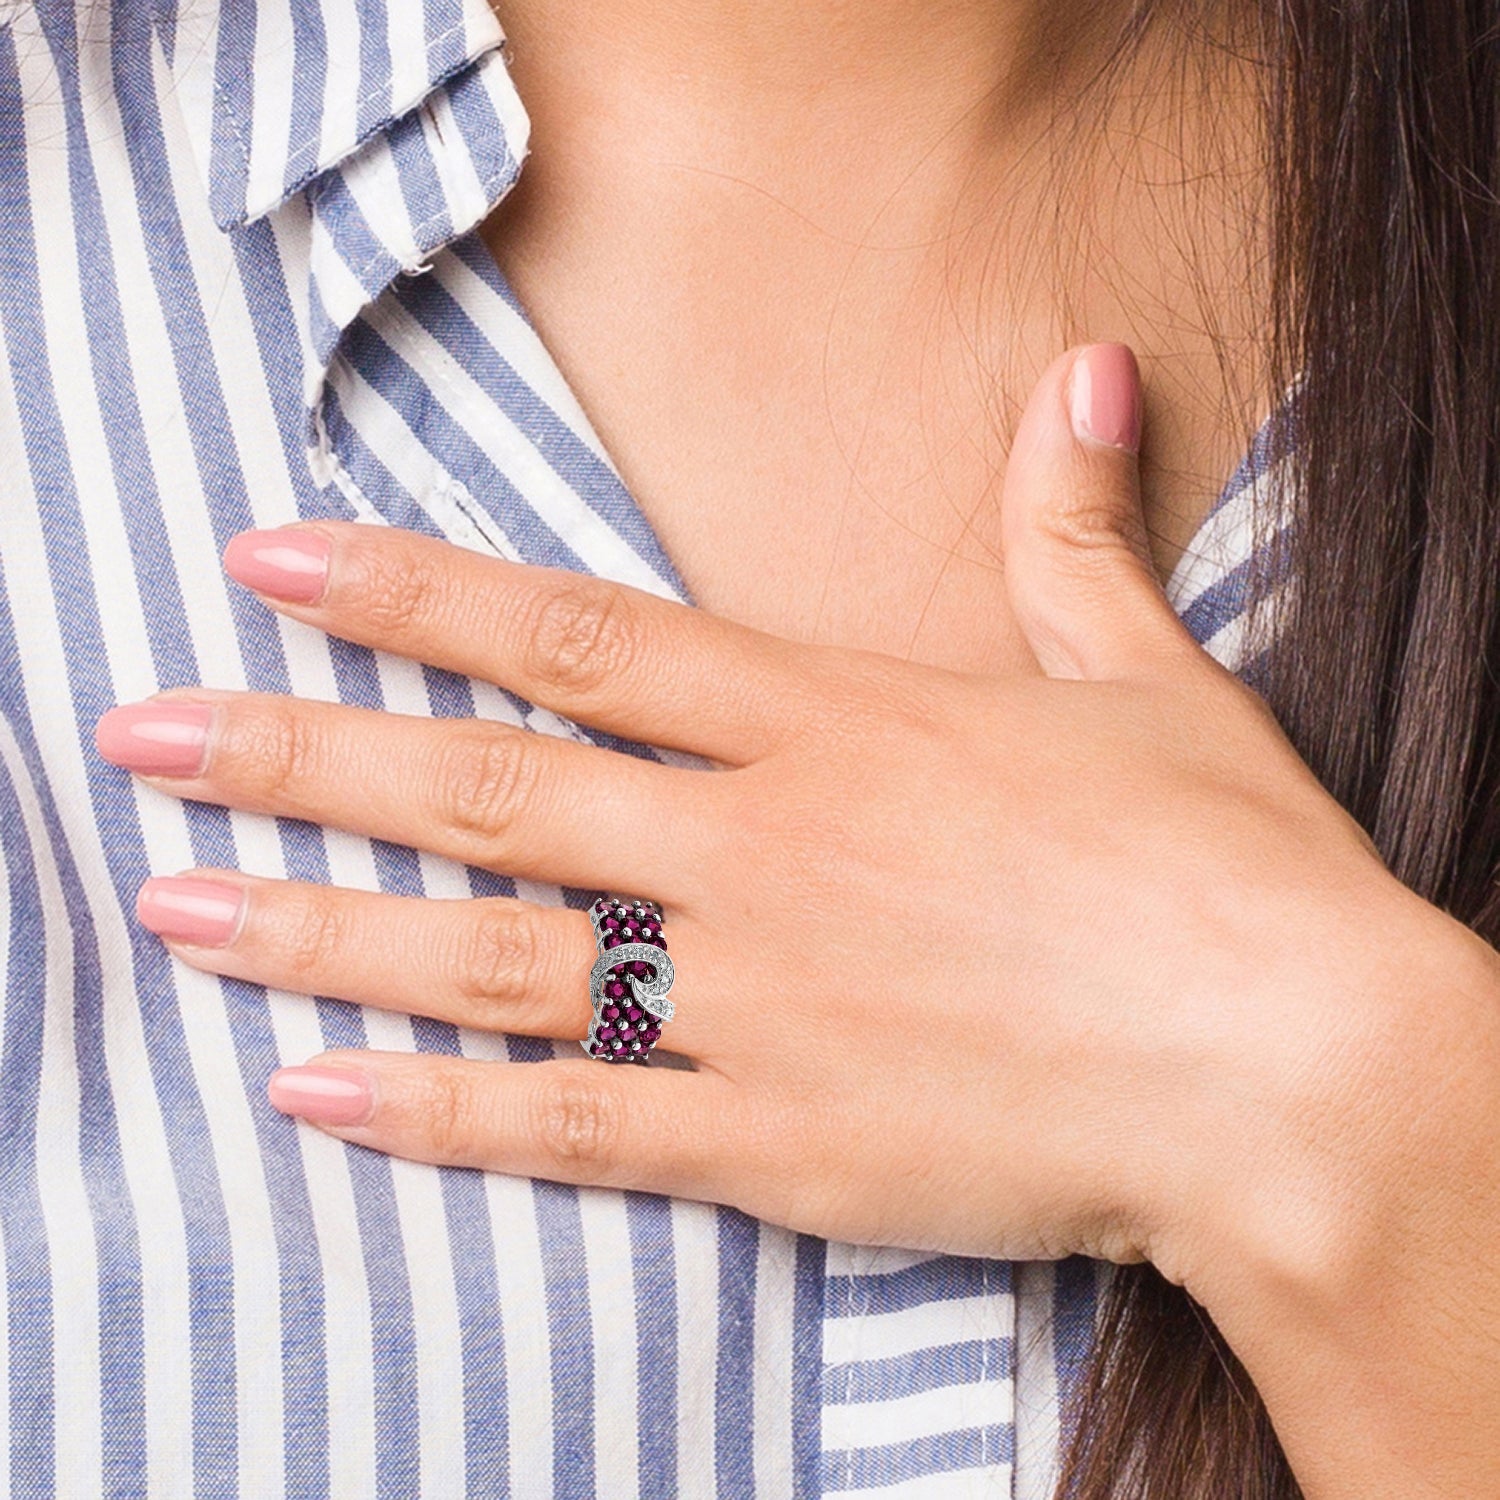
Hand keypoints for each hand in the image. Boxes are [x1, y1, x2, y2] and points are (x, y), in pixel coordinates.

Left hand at [93, 344, 1455, 1307]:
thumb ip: (1069, 533)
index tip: (272, 562)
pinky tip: (313, 1094)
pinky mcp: (773, 1141)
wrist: (1298, 1071)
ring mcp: (754, 999)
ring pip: (488, 955)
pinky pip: (569, 1124)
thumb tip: (1084, 372)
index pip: (574, 636)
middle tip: (142, 733)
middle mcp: (762, 849)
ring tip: (174, 910)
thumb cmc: (1226, 873)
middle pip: (483, 787)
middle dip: (297, 753)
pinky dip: (433, 1115)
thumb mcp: (1150, 678)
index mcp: (835, 724)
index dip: (412, 593)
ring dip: (317, 927)